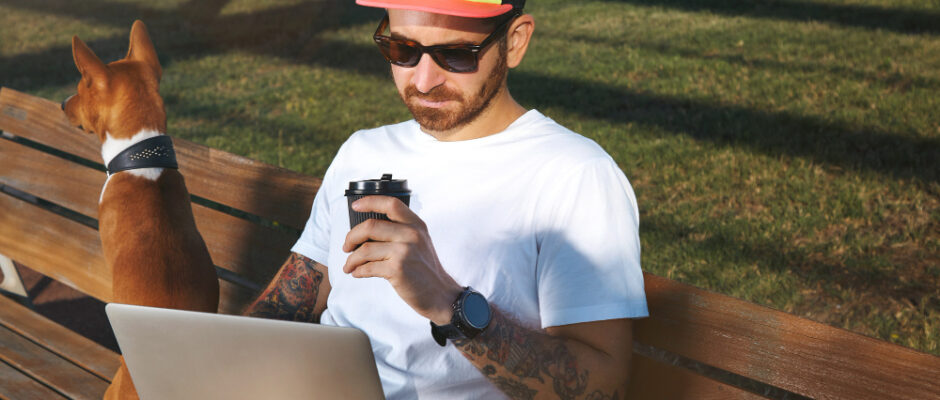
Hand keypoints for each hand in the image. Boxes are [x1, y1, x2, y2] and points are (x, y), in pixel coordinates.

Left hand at [342, 195, 462, 324]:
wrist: (440, 294)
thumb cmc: (424, 268)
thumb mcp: (420, 241)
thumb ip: (400, 230)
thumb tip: (366, 229)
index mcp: (416, 224)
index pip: (391, 204)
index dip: (370, 202)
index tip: (355, 207)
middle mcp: (411, 235)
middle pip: (370, 226)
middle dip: (351, 237)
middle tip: (346, 246)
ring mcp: (404, 252)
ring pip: (365, 249)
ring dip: (351, 259)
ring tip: (349, 266)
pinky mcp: (397, 270)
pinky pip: (367, 267)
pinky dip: (358, 271)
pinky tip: (357, 273)